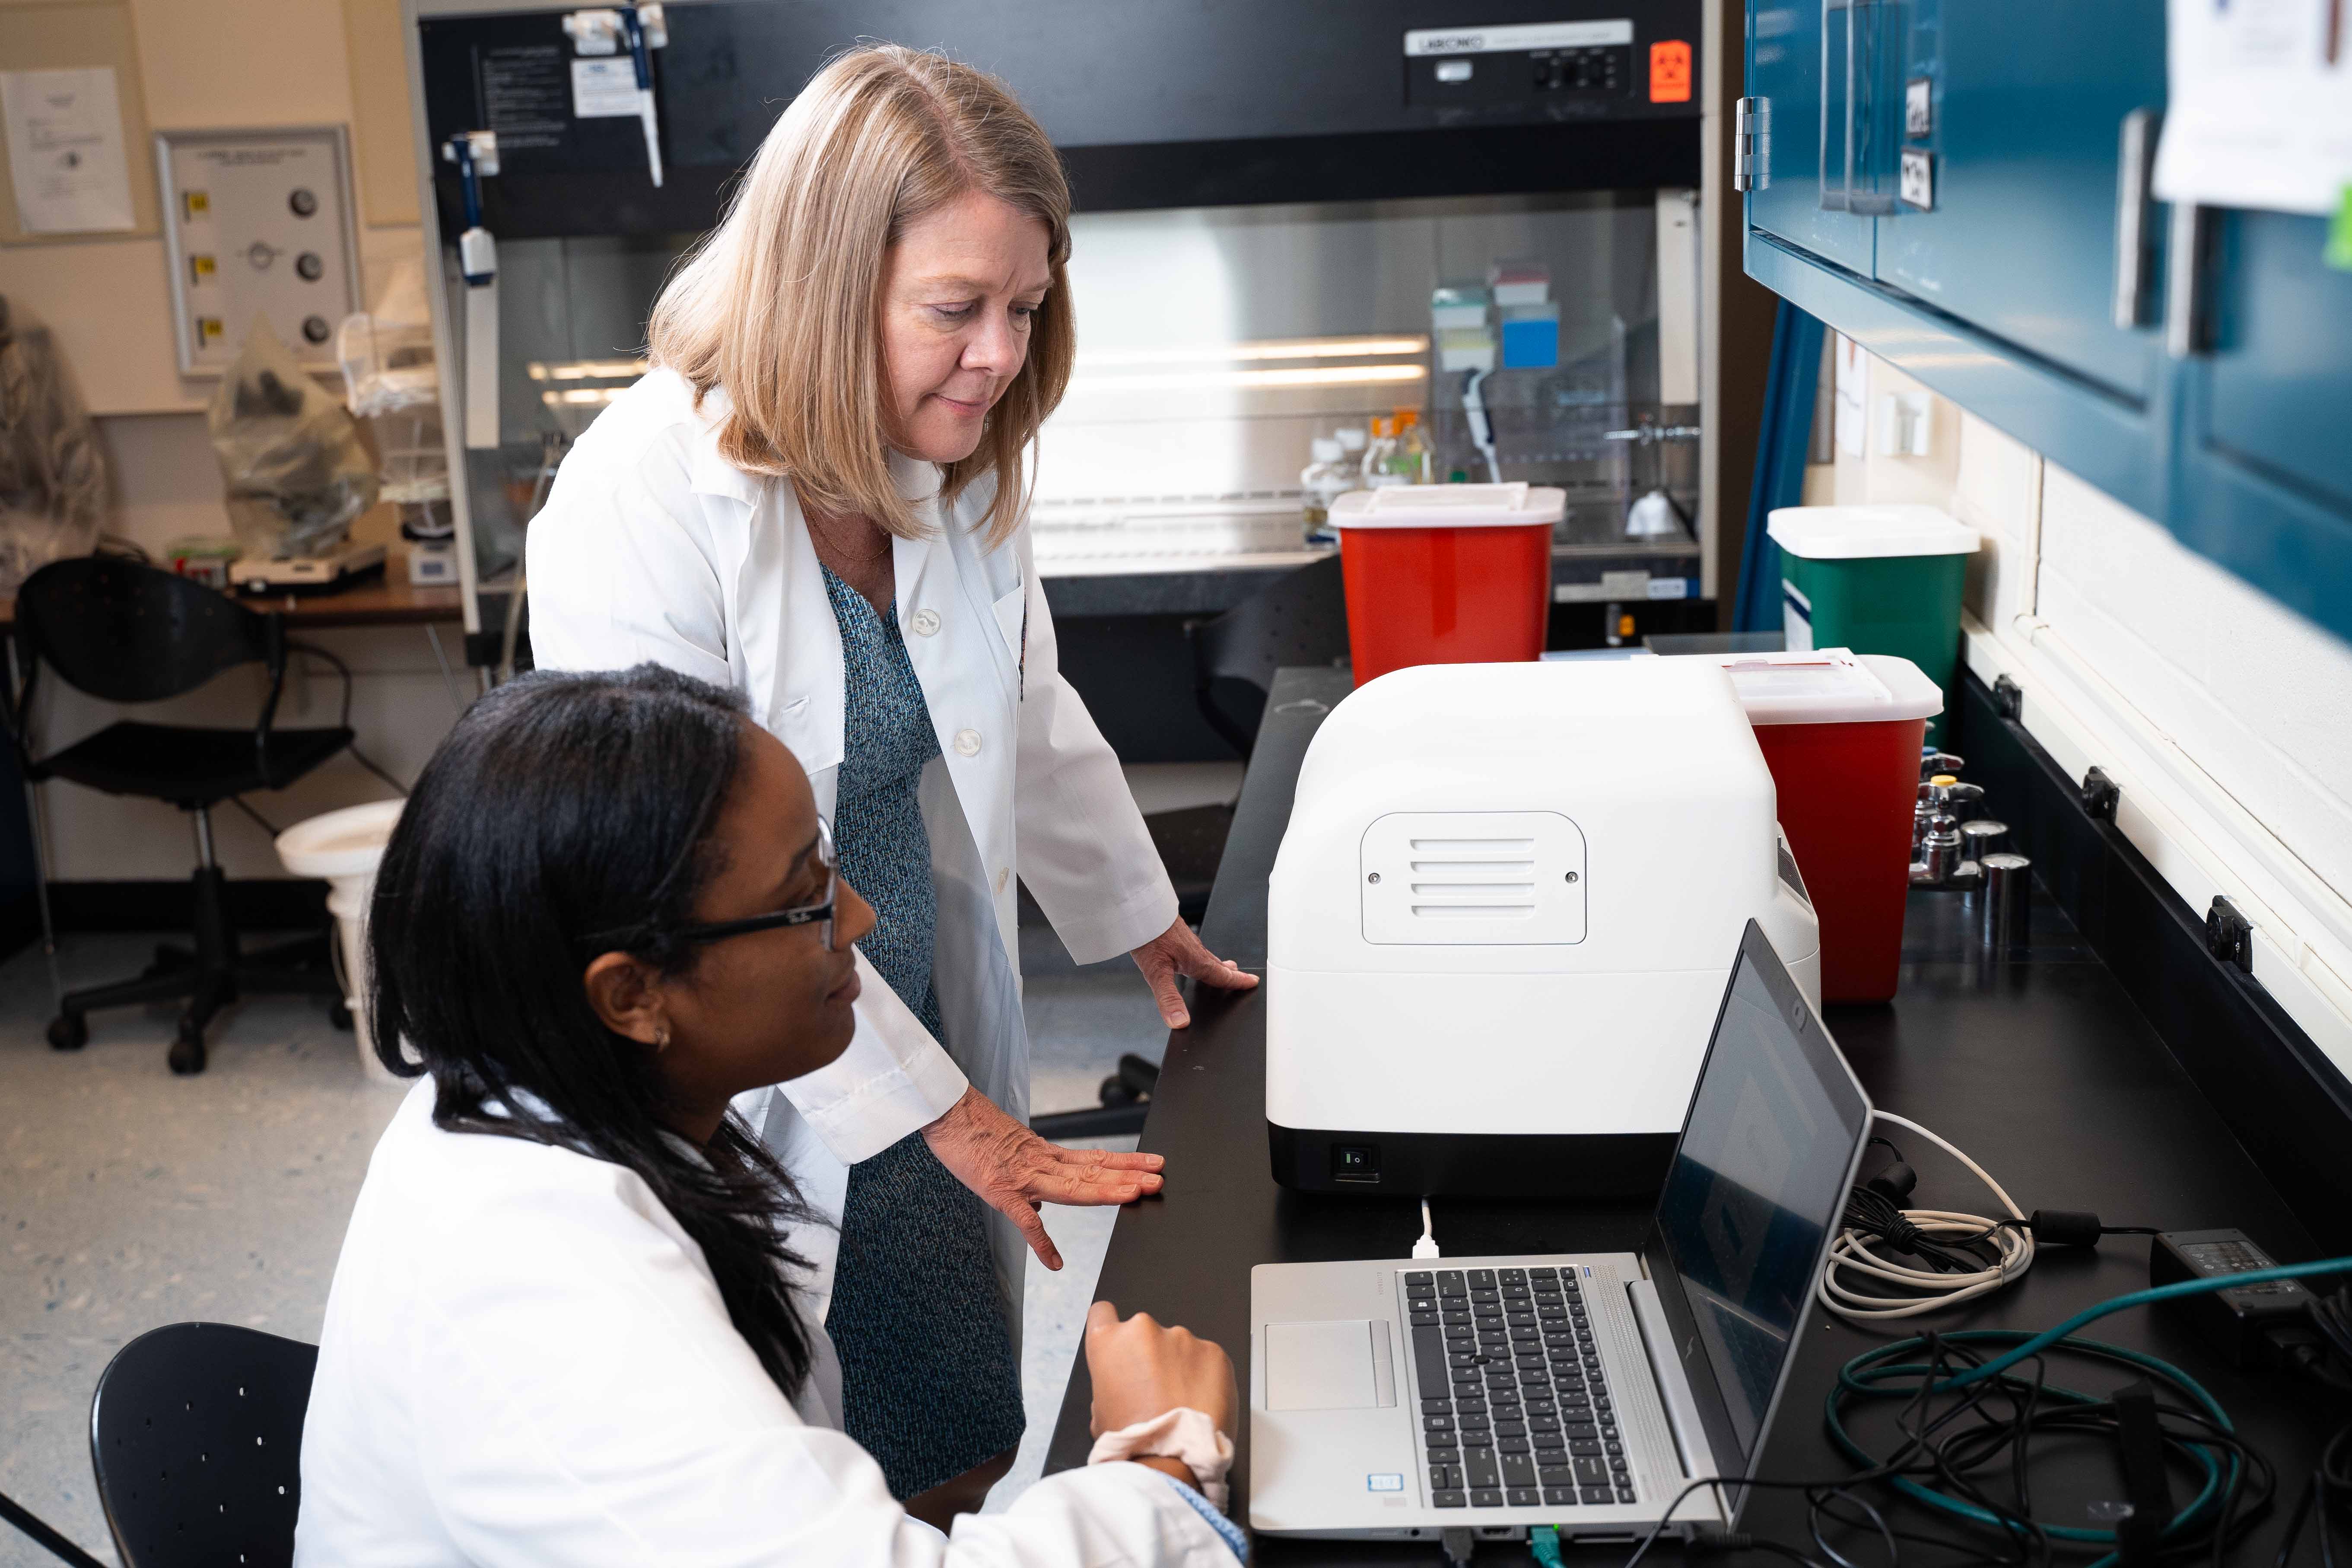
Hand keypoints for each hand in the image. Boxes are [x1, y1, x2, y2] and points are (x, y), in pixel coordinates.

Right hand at [921, 1087, 1163, 1269]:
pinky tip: (1055, 1262)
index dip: (1125, 1162)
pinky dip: (1041, 1243)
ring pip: (1073, 1185)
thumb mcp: (1008, 1147)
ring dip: (1106, 1190)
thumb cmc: (971, 1127)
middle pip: (1093, 1170)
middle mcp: (1040, 1162)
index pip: (1093, 1158)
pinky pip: (1025, 1221)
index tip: (1151, 1164)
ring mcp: (1023, 1177)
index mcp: (1043, 1153)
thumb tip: (1039, 1210)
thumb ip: (1028, 1177)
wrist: (945, 1110)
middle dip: (1129, 1175)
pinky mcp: (1000, 1190)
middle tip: (1158, 1179)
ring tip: (1135, 1195)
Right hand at [1085, 1301, 1237, 1458]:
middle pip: (1146, 1334)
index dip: (1111, 1329)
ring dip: (1180, 1367)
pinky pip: (1207, 1359)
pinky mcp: (1214, 1351)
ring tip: (1182, 1403)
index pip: (1102, 1313)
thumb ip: (1110, 1384)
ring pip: (1179, 1347)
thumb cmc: (1133, 1442)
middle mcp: (1144, 1330)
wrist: (1172, 1461)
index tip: (1122, 1346)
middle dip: (1152, 1357)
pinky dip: (1205, 1377)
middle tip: (1156, 1391)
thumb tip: (1124, 1385)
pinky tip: (1200, 1403)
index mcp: (1109, 1342)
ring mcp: (1182, 1337)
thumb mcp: (1101, 1413)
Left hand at [1130, 917, 1258, 1028]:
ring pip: (1207, 956)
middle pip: (1217, 965)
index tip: (1252, 982)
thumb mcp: (1156, 973)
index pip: (1221, 975)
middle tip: (1243, 977)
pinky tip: (1192, 955)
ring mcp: (1185, 940)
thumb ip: (1168, 998)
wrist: (1138, 907)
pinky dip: (1202, 956)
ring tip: (1224, 968)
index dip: (1237, 981)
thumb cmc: (1149, 936)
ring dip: (1217, 963)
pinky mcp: (1175, 934)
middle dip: (1231, 973)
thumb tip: (1180, 1022)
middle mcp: (1194, 950)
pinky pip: (1195, 949)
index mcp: (1195, 961)